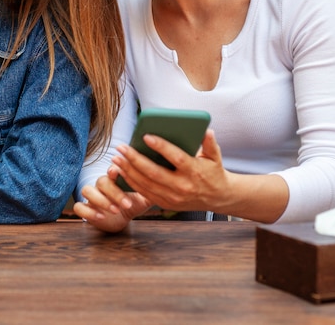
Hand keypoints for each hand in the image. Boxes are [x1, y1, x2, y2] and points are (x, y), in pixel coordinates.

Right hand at [73, 172, 150, 232]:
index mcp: (115, 178)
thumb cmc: (132, 202)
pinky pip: (79, 207)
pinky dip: (88, 211)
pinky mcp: (86, 209)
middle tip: (127, 204)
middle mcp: (101, 184)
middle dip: (114, 192)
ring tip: (114, 210)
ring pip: (87, 190)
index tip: (117, 171)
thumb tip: (168, 182)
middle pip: (101, 181)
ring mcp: (92, 196)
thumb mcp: (143, 197)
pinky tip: (101, 217)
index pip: (111, 169)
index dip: (113, 169)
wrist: (120, 218)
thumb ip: (151, 189)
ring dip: (100, 200)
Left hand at [109, 129, 228, 212]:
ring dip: (128, 171)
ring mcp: (173, 198)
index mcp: (194, 171)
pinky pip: (145, 193)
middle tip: (121, 148)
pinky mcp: (166, 203)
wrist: (218, 198)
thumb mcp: (215, 156)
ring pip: (146, 184)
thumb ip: (210, 143)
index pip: (175, 158)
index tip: (145, 136)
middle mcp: (182, 186)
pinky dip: (131, 183)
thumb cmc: (214, 171)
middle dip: (135, 160)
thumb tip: (206, 130)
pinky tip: (121, 171)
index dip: (161, 147)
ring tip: (116, 158)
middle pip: (154, 173)